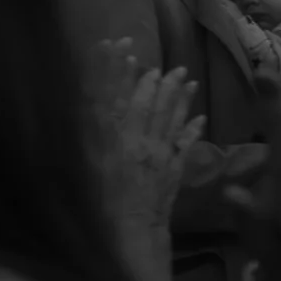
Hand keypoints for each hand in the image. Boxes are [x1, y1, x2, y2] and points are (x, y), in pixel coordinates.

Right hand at [88, 41, 203, 231]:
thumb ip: (84, 135)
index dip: (116, 69)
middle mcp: (139, 139)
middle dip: (153, 79)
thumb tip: (83, 109)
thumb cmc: (96, 203)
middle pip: (147, 102)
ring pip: (171, 117)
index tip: (121, 48)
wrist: (130, 232)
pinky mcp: (175, 168)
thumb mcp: (79, 166)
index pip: (113, 94)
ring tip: (186, 77)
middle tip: (160, 62)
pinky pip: (186, 143)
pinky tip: (200, 115)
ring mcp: (161, 153)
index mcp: (110, 137)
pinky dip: (193, 127)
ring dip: (178, 95)